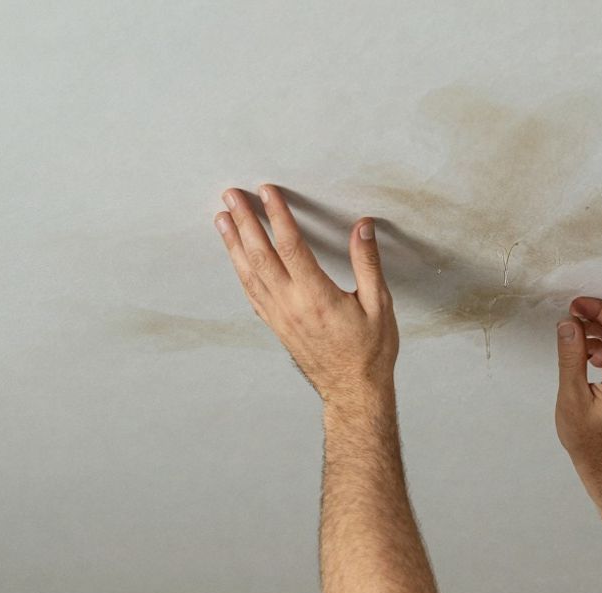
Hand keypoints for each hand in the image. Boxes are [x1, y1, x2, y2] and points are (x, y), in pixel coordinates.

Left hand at [215, 185, 398, 404]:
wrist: (353, 391)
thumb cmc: (370, 351)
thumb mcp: (379, 305)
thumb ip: (368, 264)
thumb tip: (362, 228)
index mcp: (317, 296)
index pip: (291, 246)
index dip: (278, 216)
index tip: (268, 192)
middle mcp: (292, 305)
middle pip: (260, 255)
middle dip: (244, 222)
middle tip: (231, 196)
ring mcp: (280, 316)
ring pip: (249, 273)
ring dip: (233, 243)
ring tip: (221, 218)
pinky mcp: (276, 325)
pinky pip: (251, 293)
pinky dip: (239, 270)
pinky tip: (234, 257)